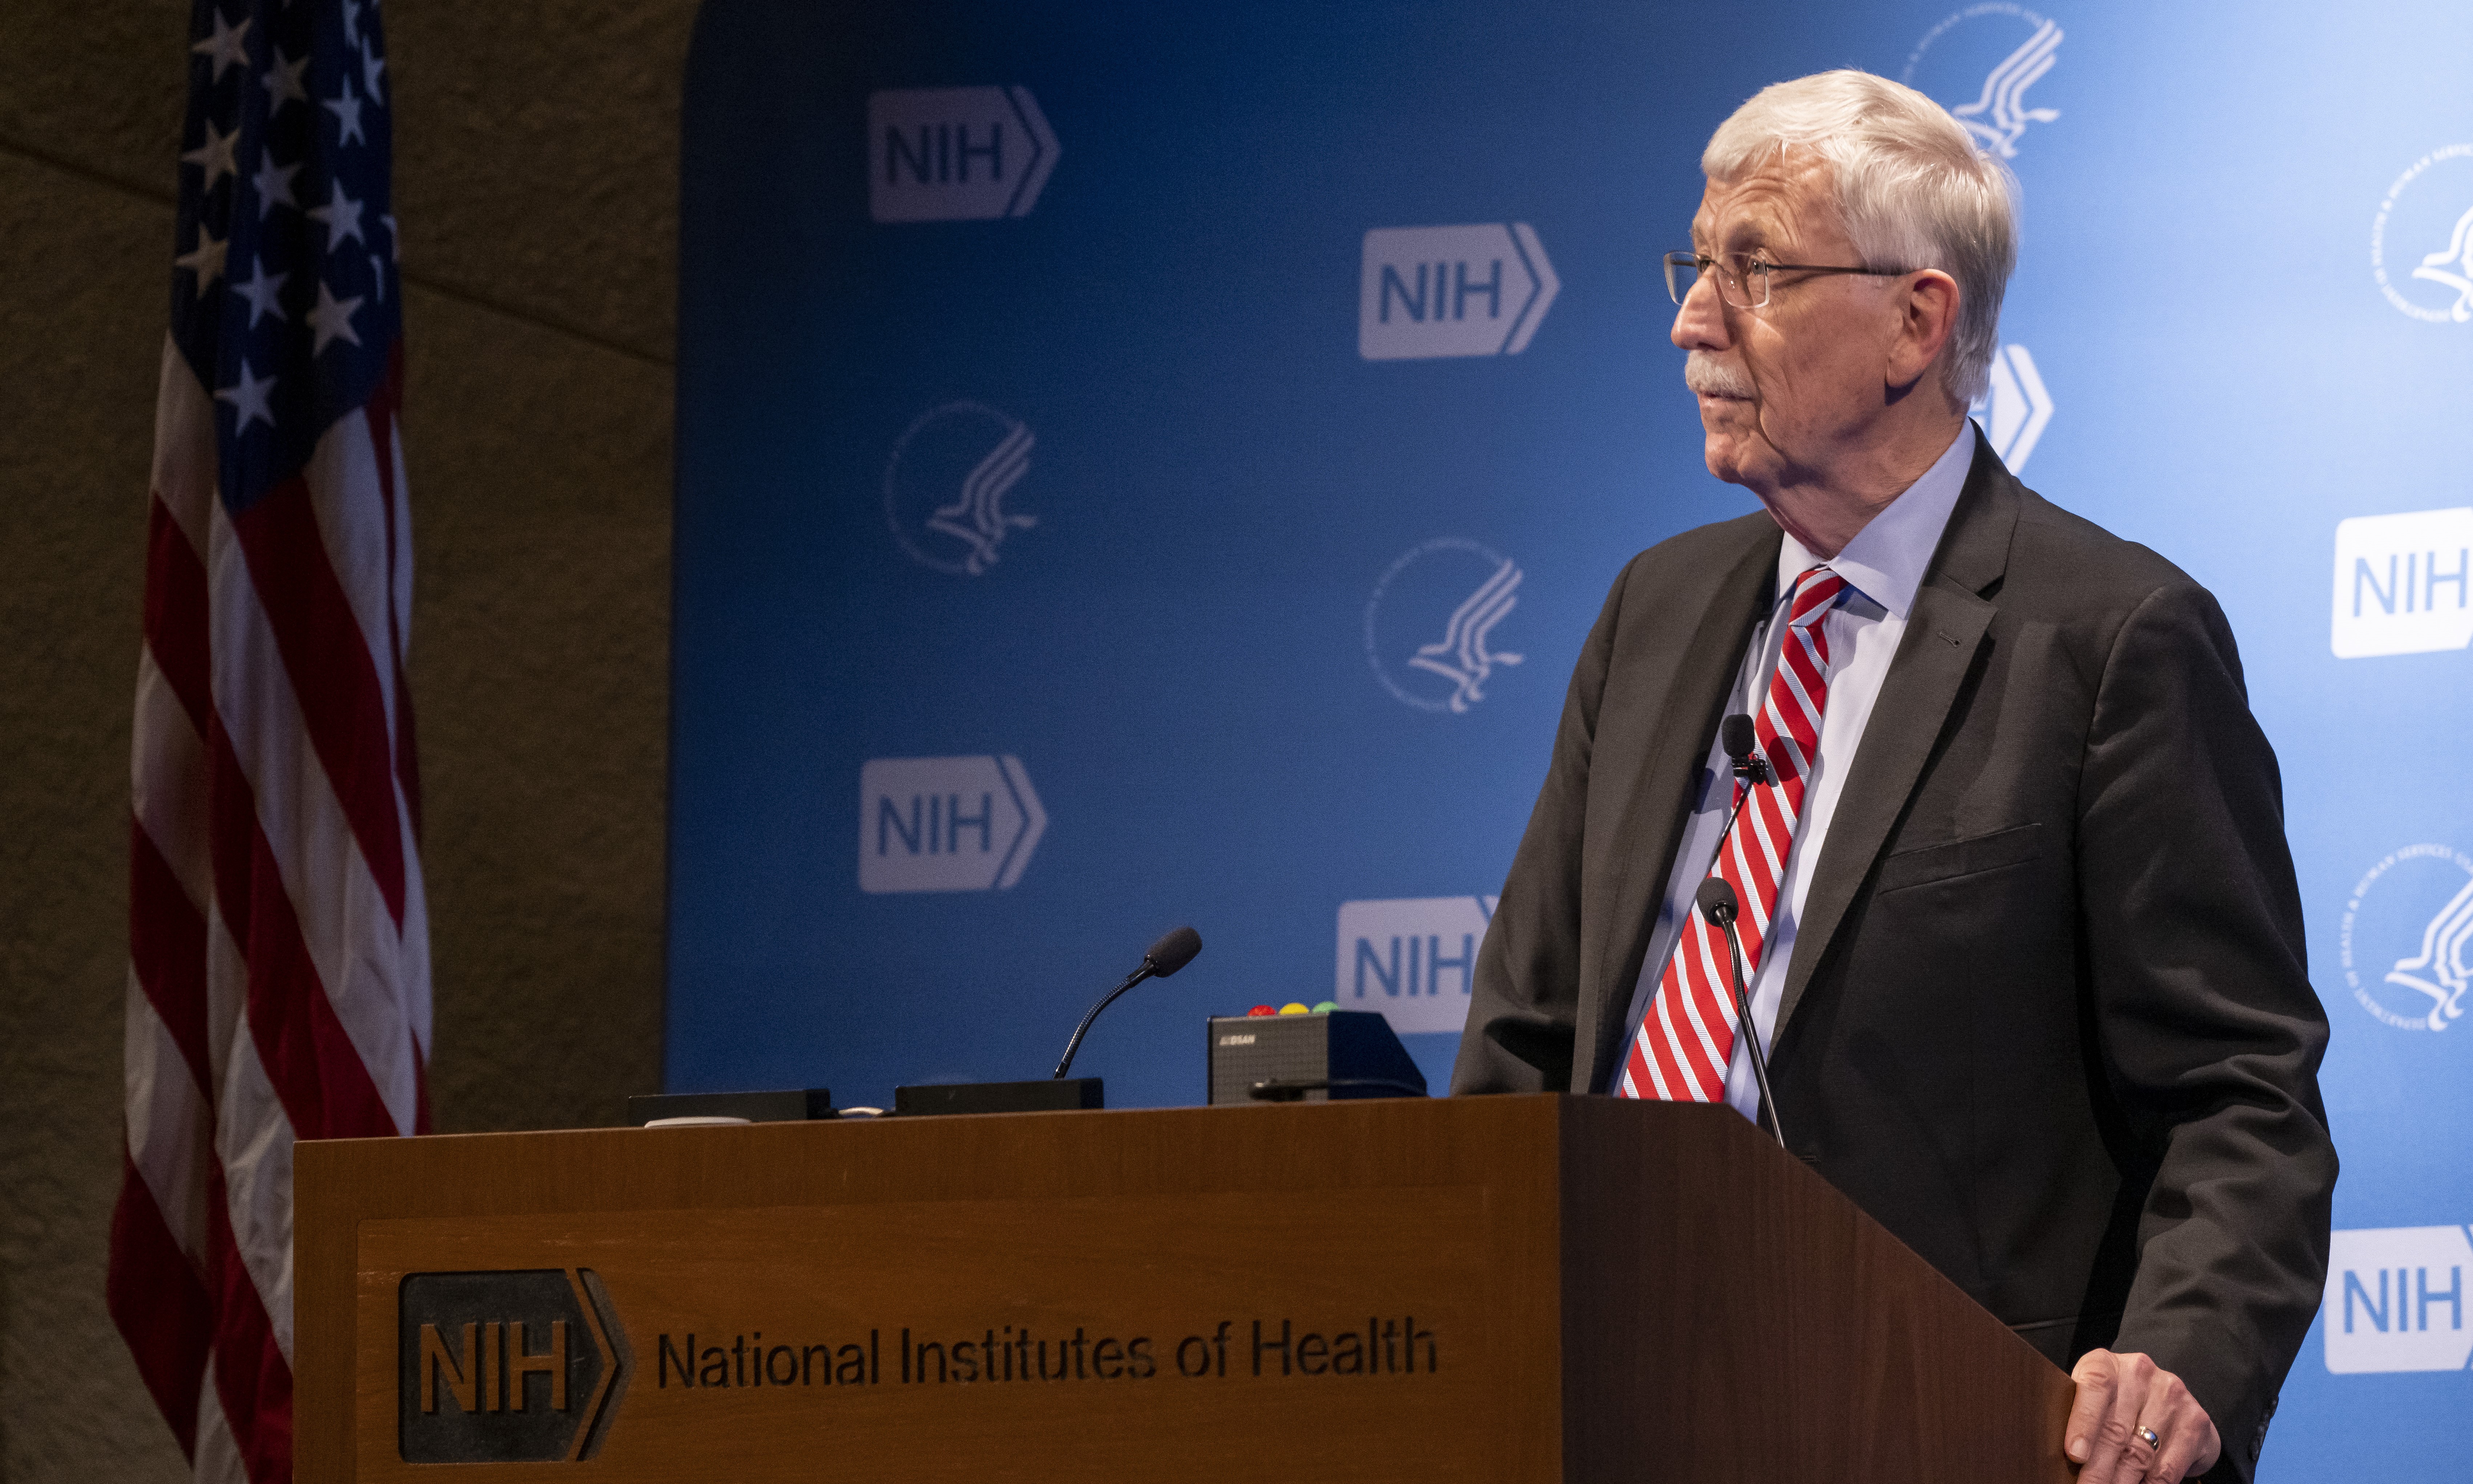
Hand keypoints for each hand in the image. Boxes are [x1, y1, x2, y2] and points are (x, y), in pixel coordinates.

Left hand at [2065, 1348, 2220, 1482]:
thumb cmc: (2116, 1401)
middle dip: (2097, 1470)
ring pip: (2141, 1454)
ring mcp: (2172, 1397)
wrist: (2168, 1398)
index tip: (2074, 1454)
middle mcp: (2141, 1374)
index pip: (2095, 1386)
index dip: (2083, 1422)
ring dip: (2121, 1483)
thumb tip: (2064, 1457)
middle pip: (2116, 1430)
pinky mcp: (2195, 1423)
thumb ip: (2076, 1414)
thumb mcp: (2092, 1397)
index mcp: (2107, 1363)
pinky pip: (2167, 1469)